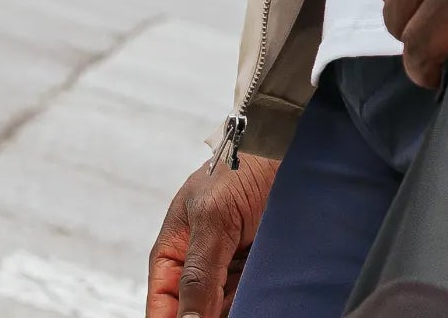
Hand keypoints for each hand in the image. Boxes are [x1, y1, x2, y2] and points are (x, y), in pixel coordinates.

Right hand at [146, 151, 277, 316]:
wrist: (286, 147)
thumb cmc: (241, 168)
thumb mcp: (213, 218)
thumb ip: (197, 272)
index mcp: (173, 252)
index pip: (161, 308)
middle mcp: (197, 264)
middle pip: (193, 312)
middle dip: (205, 317)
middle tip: (224, 312)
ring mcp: (227, 266)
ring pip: (222, 309)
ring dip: (231, 311)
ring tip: (245, 297)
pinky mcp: (254, 266)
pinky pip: (247, 296)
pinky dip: (252, 302)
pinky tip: (258, 301)